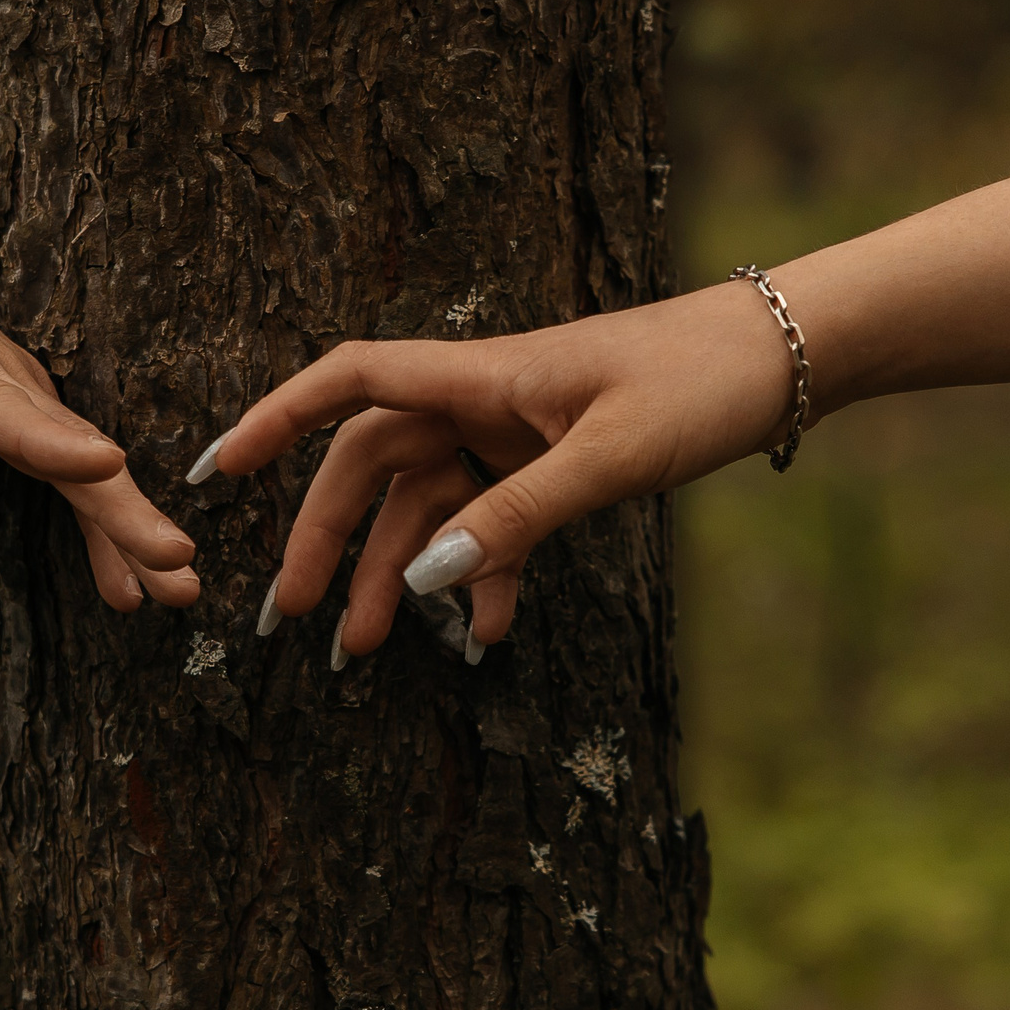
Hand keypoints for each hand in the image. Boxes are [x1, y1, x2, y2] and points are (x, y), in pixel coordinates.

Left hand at [0, 185, 199, 609]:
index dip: (46, 438)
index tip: (108, 464)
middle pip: (59, 438)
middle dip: (121, 506)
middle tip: (178, 568)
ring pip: (76, 446)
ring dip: (126, 515)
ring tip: (174, 588)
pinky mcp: (8, 378)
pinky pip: (64, 442)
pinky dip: (98, 498)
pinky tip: (121, 560)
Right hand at [205, 282, 800, 656]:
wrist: (786, 359)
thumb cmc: (699, 382)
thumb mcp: (610, 456)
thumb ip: (517, 518)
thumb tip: (422, 579)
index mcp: (480, 375)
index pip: (351, 383)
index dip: (278, 419)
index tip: (223, 471)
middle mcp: (482, 400)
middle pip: (373, 466)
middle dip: (330, 539)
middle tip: (294, 615)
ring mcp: (514, 435)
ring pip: (429, 508)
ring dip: (399, 575)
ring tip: (368, 651)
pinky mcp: (551, 466)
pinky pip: (492, 526)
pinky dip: (481, 578)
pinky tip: (480, 636)